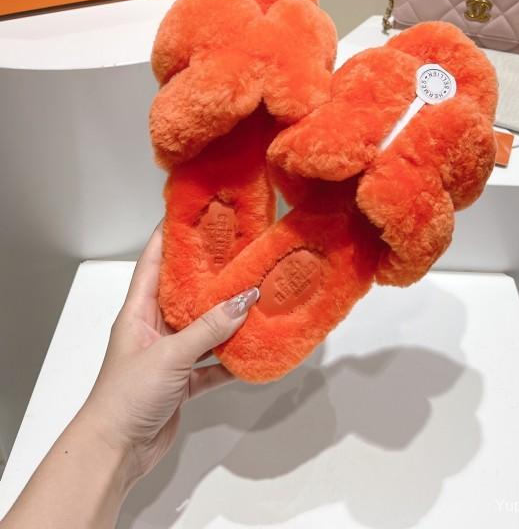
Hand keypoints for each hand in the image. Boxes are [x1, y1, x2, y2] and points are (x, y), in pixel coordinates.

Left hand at [81, 222, 258, 483]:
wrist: (116, 451)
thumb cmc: (128, 394)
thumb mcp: (169, 355)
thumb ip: (209, 328)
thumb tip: (246, 299)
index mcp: (138, 312)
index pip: (153, 262)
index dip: (169, 237)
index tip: (192, 214)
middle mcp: (153, 328)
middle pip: (183, 293)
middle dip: (209, 275)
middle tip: (238, 252)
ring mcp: (167, 356)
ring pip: (201, 329)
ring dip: (226, 319)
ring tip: (255, 296)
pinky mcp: (180, 382)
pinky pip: (210, 364)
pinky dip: (229, 360)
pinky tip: (252, 350)